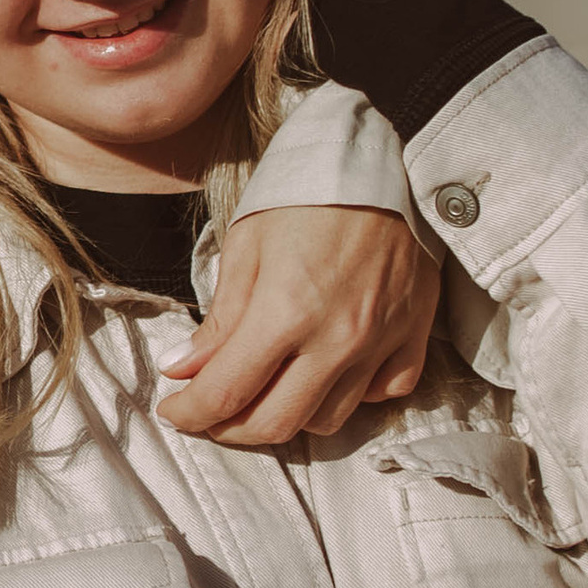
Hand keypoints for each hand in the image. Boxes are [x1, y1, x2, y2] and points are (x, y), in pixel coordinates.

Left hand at [157, 204, 437, 446]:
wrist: (390, 159)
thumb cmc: (309, 192)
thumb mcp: (248, 242)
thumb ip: (220, 318)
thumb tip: (182, 370)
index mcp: (285, 312)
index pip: (226, 394)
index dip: (189, 413)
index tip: (173, 411)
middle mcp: (336, 340)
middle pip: (276, 424)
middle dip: (231, 429)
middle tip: (211, 411)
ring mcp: (380, 344)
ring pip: (328, 420)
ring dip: (289, 416)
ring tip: (266, 389)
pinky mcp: (414, 337)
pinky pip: (383, 395)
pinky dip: (353, 397)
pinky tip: (330, 373)